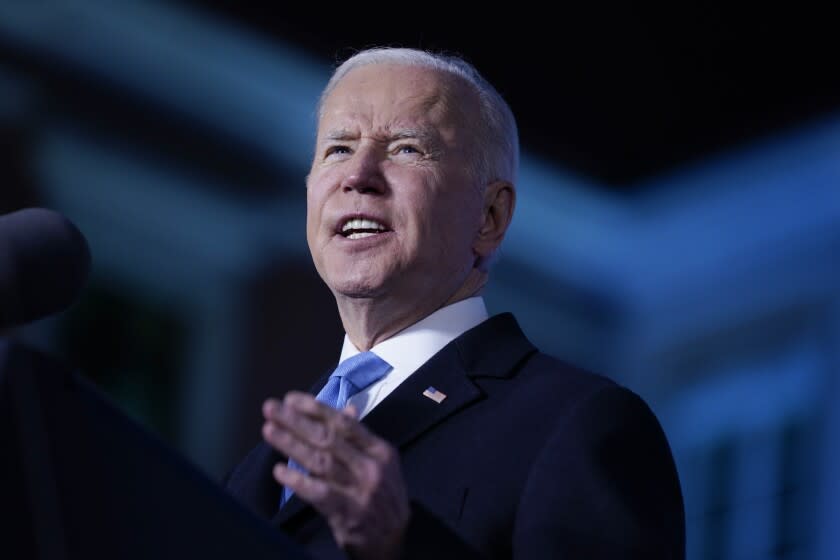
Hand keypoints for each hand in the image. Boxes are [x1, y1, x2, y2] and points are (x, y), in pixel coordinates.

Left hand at [262, 392, 409, 558]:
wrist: (392, 540)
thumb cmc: (383, 495)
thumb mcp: (380, 463)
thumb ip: (360, 438)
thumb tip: (347, 409)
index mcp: (380, 450)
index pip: (344, 424)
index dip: (316, 409)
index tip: (290, 399)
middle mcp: (371, 467)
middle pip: (328, 438)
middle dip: (297, 421)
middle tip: (271, 408)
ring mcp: (360, 490)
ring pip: (320, 462)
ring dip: (291, 444)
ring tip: (269, 430)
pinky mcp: (347, 512)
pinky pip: (318, 493)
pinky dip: (298, 481)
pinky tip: (279, 471)